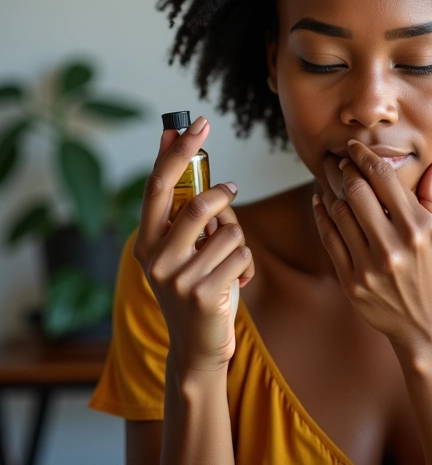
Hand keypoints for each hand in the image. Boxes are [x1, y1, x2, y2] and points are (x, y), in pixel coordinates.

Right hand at [132, 116, 254, 374]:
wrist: (199, 346)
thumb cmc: (197, 286)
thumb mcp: (184, 250)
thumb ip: (187, 211)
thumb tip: (194, 157)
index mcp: (146, 241)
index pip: (158, 186)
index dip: (177, 150)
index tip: (197, 123)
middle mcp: (155, 259)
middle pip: (195, 205)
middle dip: (219, 193)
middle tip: (232, 189)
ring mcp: (178, 279)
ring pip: (229, 231)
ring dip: (239, 241)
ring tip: (229, 262)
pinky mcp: (204, 294)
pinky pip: (243, 255)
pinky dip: (247, 264)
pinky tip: (235, 284)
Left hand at [314, 140, 431, 356]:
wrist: (422, 322)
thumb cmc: (431, 269)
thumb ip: (430, 195)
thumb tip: (430, 161)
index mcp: (418, 228)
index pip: (385, 179)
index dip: (365, 157)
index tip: (353, 147)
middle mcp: (394, 245)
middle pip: (357, 191)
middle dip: (345, 170)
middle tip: (339, 161)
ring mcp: (370, 266)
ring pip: (339, 212)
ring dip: (331, 191)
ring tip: (331, 180)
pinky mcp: (351, 282)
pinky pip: (329, 238)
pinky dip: (322, 216)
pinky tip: (321, 203)